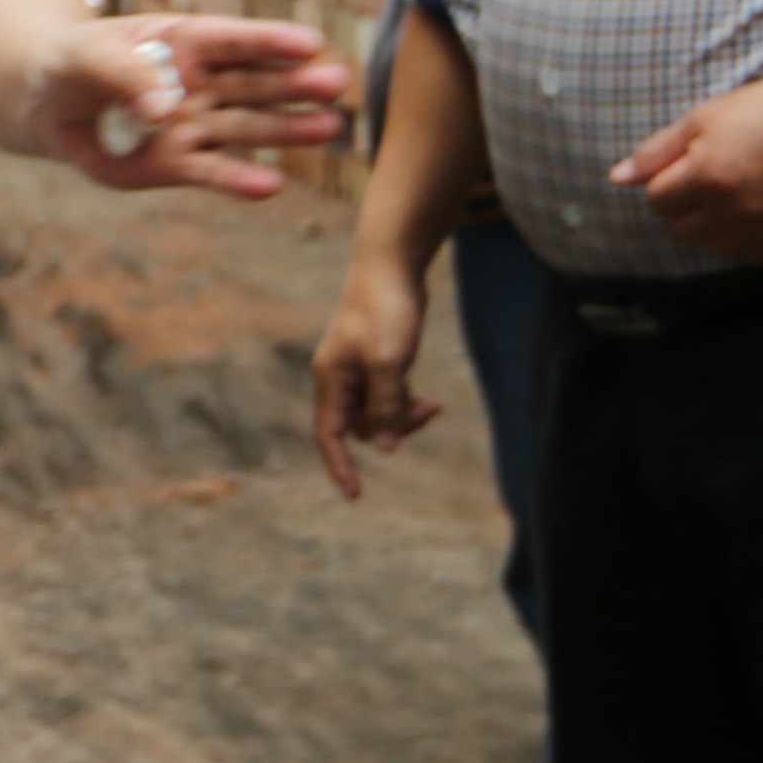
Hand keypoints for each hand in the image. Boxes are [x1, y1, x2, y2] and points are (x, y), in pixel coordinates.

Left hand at [55, 12, 350, 198]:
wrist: (53, 104)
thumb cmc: (75, 64)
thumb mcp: (84, 56)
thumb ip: (122, 74)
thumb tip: (164, 108)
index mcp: (183, 40)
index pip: (232, 39)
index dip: (268, 40)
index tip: (310, 42)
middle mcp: (201, 81)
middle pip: (253, 81)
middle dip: (294, 82)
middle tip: (336, 83)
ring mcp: (196, 122)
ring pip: (246, 125)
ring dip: (287, 129)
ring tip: (329, 128)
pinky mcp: (178, 162)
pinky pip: (212, 170)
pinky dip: (238, 179)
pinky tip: (270, 186)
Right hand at [309, 248, 439, 498]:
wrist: (392, 267)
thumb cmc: (386, 310)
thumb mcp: (389, 361)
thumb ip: (386, 405)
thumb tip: (385, 447)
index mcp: (332, 379)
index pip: (329, 434)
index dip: (339, 466)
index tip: (355, 495)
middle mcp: (339, 379)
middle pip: (362, 426)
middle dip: (394, 428)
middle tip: (428, 412)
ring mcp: (357, 372)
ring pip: (378, 413)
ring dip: (404, 416)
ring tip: (433, 405)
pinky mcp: (376, 363)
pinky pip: (388, 398)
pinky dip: (406, 403)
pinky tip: (429, 400)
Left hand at [609, 52, 762, 263]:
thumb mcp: (704, 117)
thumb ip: (657, 151)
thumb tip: (618, 178)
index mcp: (709, 175)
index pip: (658, 201)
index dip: (666, 181)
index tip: (686, 165)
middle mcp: (734, 209)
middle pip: (679, 229)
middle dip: (683, 205)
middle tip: (709, 177)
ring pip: (709, 246)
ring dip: (710, 224)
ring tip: (732, 191)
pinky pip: (744, 254)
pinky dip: (740, 237)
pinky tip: (754, 208)